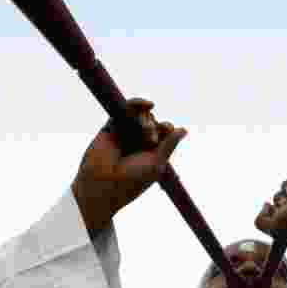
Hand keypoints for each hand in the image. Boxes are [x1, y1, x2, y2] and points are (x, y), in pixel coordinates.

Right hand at [72, 98, 187, 234]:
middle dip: (154, 126)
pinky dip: (137, 103)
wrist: (102, 184)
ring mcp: (125, 134)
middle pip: (154, 122)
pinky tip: (149, 104)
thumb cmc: (132, 179)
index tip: (166, 130)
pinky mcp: (112, 127)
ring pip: (141, 116)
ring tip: (144, 129)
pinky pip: (126, 109)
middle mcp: (138, 142)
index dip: (166, 128)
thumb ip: (169, 144)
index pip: (164, 133)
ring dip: (146, 119)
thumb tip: (184, 129)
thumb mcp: (156, 163)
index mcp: (151, 153)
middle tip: (149, 140)